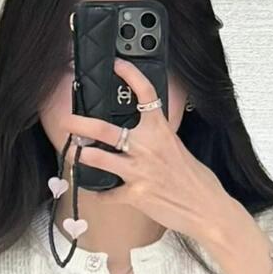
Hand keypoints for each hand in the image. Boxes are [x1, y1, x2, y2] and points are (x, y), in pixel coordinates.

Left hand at [63, 58, 231, 244]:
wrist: (206, 208)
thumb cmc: (196, 180)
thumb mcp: (178, 149)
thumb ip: (158, 139)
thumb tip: (144, 134)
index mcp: (160, 131)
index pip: (145, 94)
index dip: (130, 75)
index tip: (117, 64)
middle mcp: (147, 147)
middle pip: (105, 129)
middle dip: (81, 124)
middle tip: (67, 120)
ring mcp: (139, 171)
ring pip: (99, 159)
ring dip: (80, 157)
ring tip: (70, 154)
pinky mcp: (135, 194)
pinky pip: (108, 193)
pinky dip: (99, 193)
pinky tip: (95, 192)